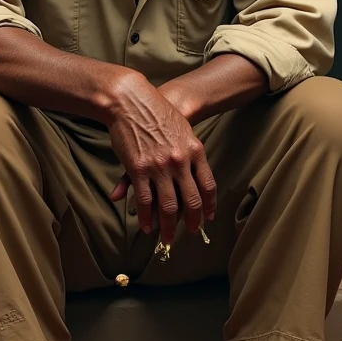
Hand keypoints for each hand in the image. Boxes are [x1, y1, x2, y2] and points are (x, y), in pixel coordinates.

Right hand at [106, 75, 215, 243]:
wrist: (132, 101)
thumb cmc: (157, 112)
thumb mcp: (181, 130)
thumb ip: (186, 154)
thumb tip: (188, 174)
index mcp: (195, 150)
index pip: (208, 185)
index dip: (209, 205)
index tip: (209, 216)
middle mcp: (180, 161)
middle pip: (191, 200)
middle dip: (191, 221)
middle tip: (190, 233)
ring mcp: (160, 167)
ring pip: (167, 206)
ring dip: (168, 227)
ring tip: (167, 239)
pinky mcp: (139, 169)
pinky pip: (145, 200)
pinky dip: (147, 216)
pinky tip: (147, 226)